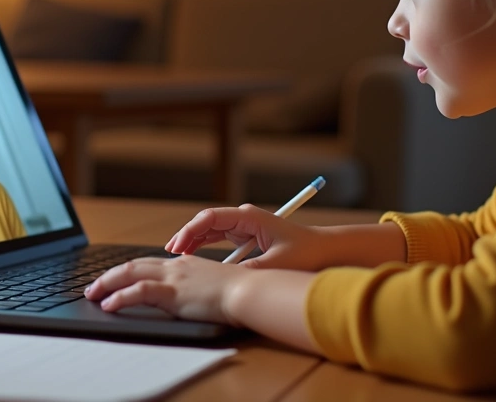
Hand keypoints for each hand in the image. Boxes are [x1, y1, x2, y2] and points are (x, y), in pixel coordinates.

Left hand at [84, 255, 246, 324]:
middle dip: (110, 276)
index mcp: (185, 264)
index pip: (149, 264)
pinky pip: (139, 292)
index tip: (115, 280)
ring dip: (107, 284)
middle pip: (133, 265)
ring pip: (130, 274)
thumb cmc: (239, 293)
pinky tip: (109, 305)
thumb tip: (193, 298)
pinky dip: (120, 297)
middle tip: (94, 287)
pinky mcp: (173, 292)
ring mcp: (173, 278)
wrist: (248, 292)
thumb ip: (199, 289)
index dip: (128, 271)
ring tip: (93, 295)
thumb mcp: (214, 287)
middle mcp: (176, 266)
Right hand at [165, 204, 327, 270]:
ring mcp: (244, 227)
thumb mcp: (277, 264)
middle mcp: (244, 219)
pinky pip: (219, 239)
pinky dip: (204, 246)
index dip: (191, 231)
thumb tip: (228, 278)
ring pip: (210, 230)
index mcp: (249, 218)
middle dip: (187, 235)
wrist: (324, 250)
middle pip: (206, 222)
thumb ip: (251, 270)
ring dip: (193, 241)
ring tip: (175, 255)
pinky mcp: (246, 237)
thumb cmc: (306, 252)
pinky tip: (192, 257)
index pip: (211, 218)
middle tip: (170, 252)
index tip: (179, 246)